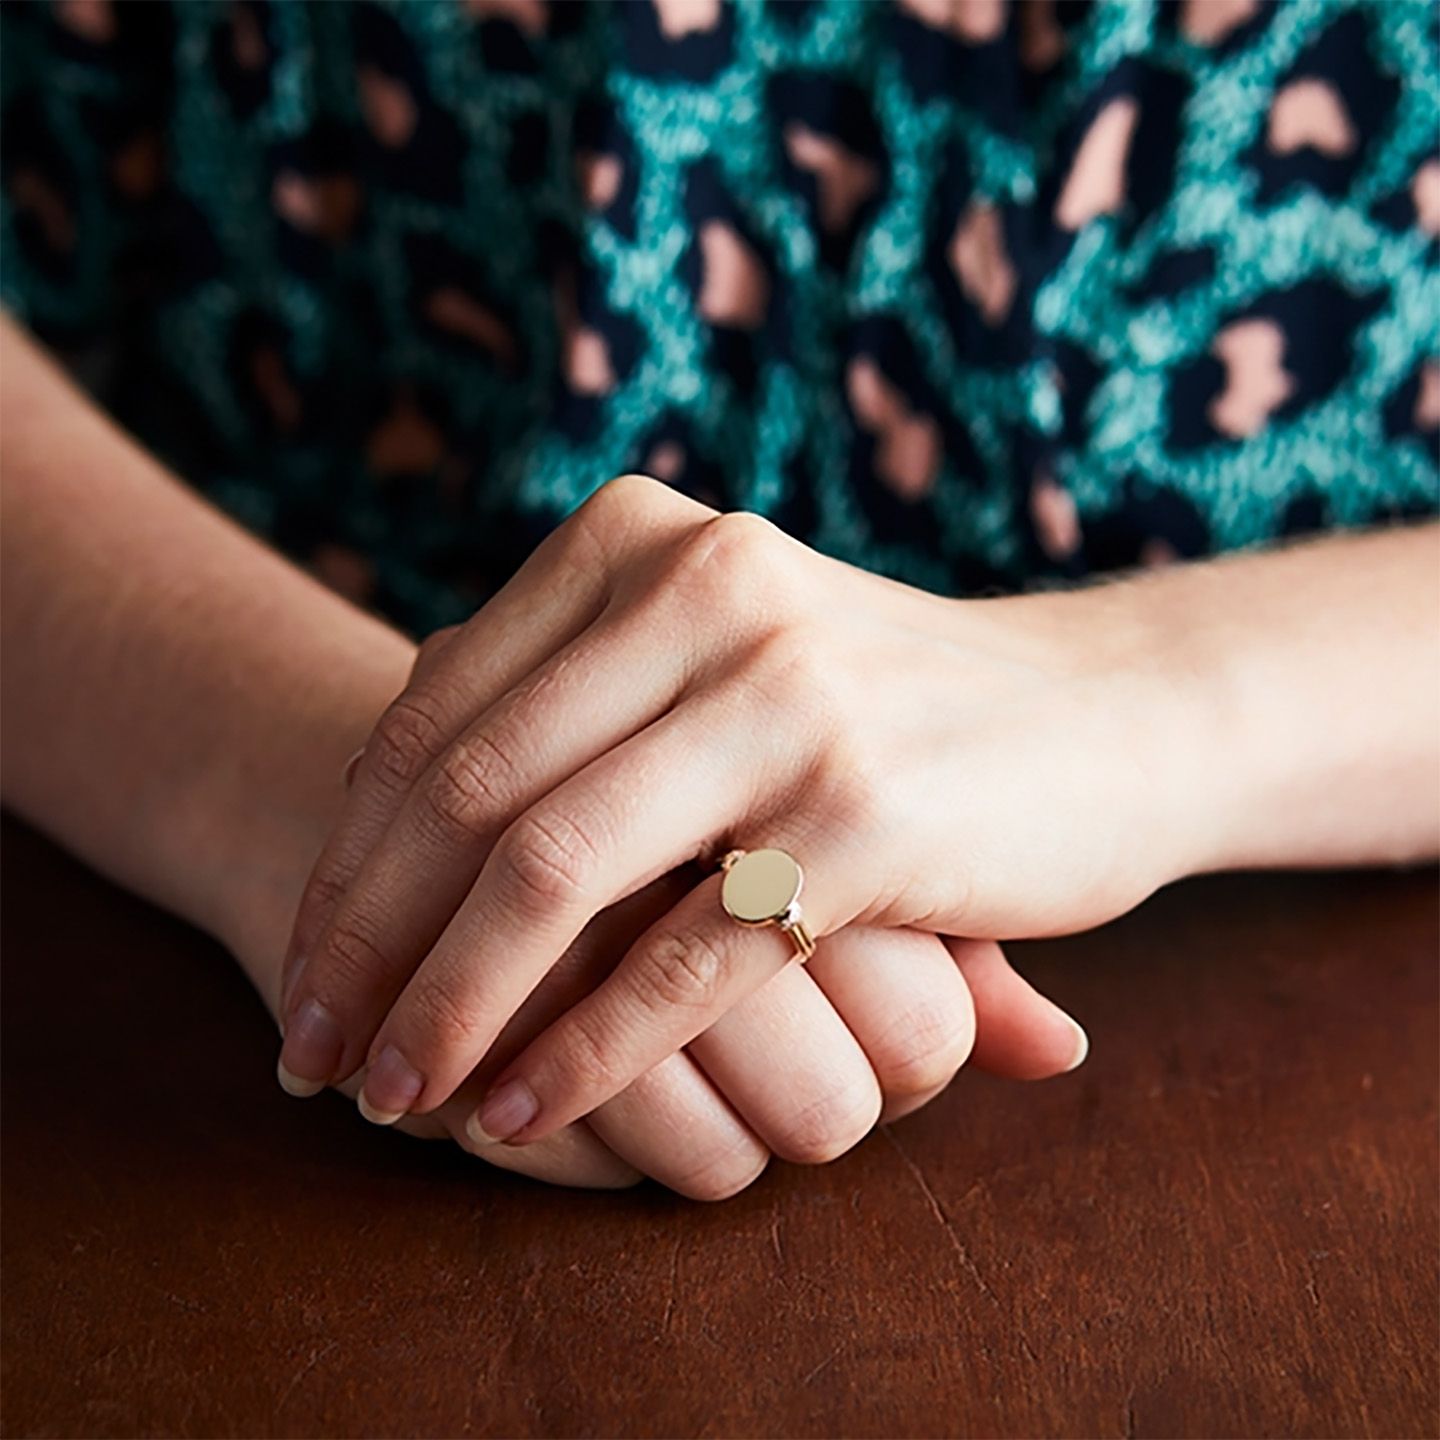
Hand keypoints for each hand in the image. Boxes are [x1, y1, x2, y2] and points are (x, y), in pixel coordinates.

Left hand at [234, 620, 1087, 1198]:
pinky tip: (517, 1112)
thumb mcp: (708, 655)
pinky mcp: (863, 816)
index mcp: (640, 541)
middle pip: (465, 795)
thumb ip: (557, 706)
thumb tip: (368, 835)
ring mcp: (785, 697)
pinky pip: (676, 960)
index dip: (344, 860)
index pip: (432, 716)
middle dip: (365, 946)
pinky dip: (580, 1052)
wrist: (1104, 715)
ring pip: (551, 877)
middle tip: (319, 1057)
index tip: (307, 968)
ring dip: (452, 1009)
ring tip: (397, 1100)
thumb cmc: (877, 704)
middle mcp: (703, 588)